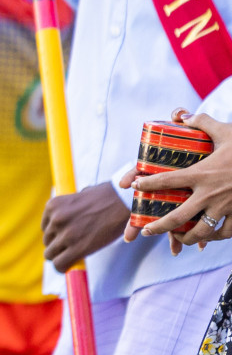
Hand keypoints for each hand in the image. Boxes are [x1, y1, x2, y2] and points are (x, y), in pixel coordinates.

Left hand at [41, 182, 129, 271]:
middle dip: (57, 246)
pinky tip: (69, 266)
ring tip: (71, 257)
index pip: (46, 227)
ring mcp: (65, 234)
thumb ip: (69, 208)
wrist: (123, 203)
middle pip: (47, 241)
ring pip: (50, 254)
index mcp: (53, 206)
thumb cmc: (106, 198)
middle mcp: (55, 219)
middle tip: (70, 248)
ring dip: (59, 256)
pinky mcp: (77, 248)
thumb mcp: (78, 196)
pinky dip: (62, 268)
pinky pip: (60, 264)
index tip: (64, 238)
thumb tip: (69, 218)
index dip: (55, 234)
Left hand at [124, 110, 231, 247]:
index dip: (147, 184)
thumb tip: (183, 115)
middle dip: (159, 227)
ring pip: (202, 232)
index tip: (133, 185)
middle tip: (146, 231)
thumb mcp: (226, 131)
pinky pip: (226, 233)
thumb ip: (203, 122)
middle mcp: (210, 194)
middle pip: (178, 217)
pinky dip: (216, 238)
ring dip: (188, 237)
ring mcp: (226, 208)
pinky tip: (210, 237)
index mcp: (202, 173)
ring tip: (179, 239)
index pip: (167, 180)